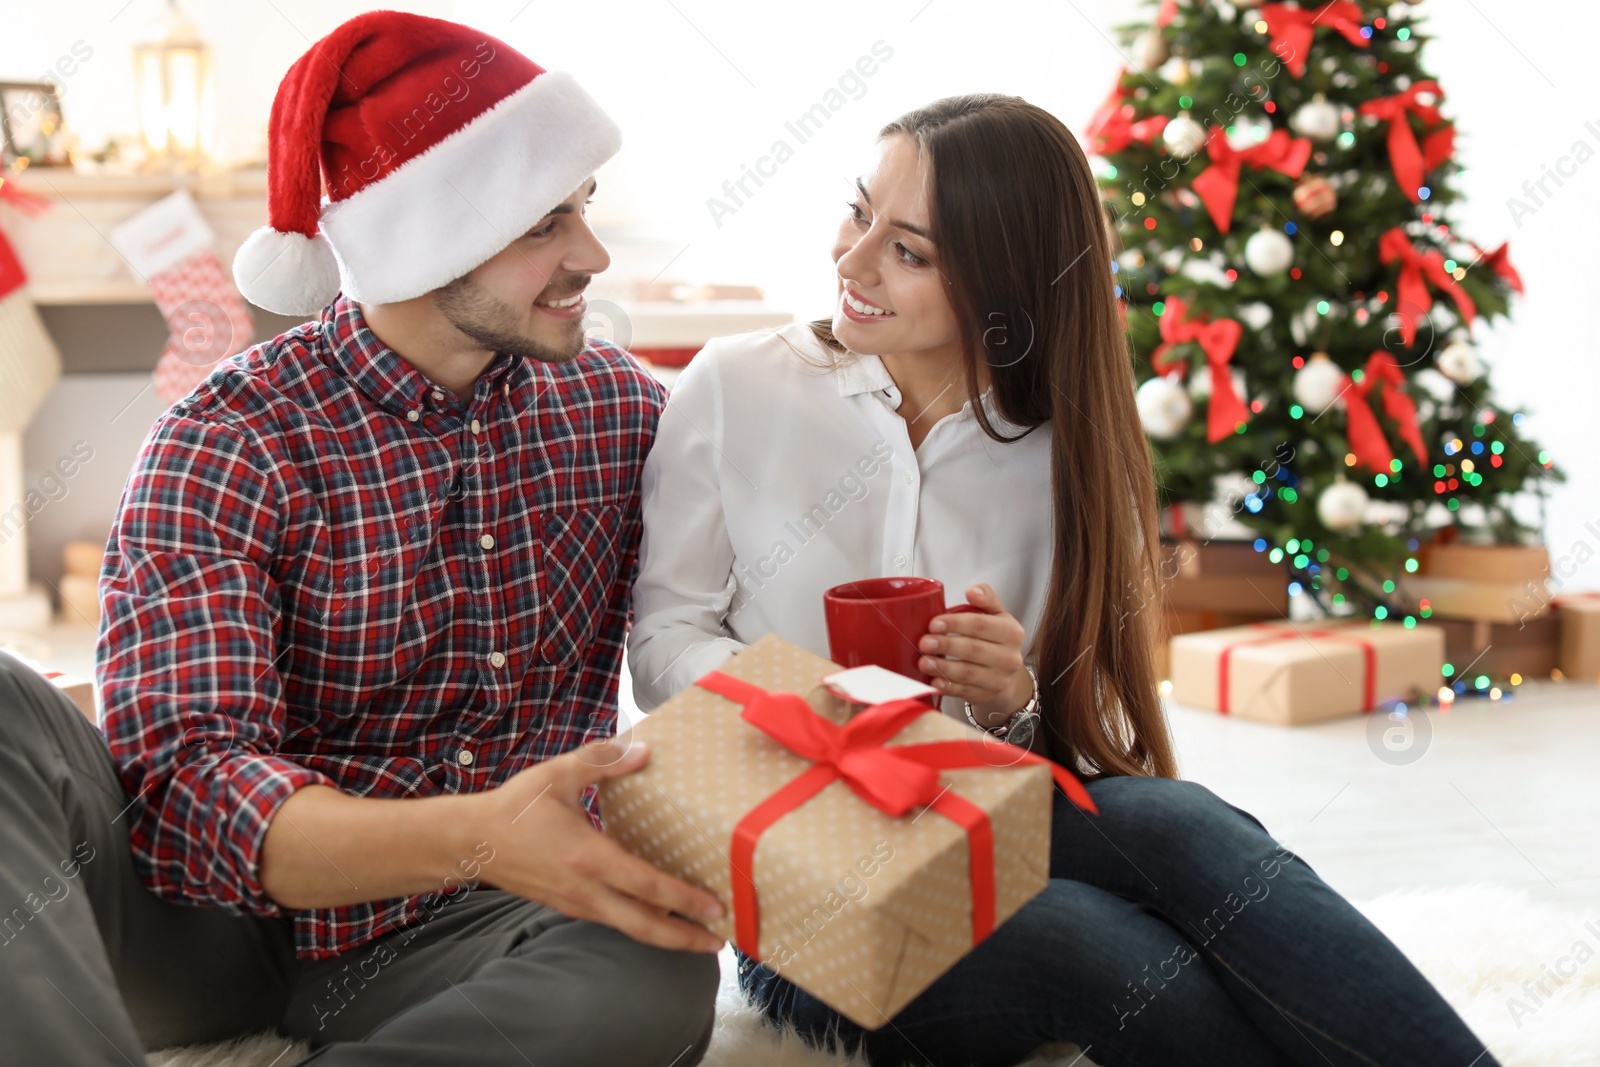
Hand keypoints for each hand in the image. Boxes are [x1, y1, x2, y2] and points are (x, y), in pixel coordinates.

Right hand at [469, 738, 726, 952]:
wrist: (472, 840)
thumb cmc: (515, 807)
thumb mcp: (558, 774)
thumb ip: (603, 759)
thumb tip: (644, 748)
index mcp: (587, 857)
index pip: (645, 885)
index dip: (683, 899)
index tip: (714, 906)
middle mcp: (585, 889)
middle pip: (643, 925)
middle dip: (683, 937)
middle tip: (719, 941)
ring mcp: (576, 903)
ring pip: (628, 927)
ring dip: (664, 934)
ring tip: (697, 934)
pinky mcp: (568, 906)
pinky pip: (613, 920)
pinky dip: (640, 924)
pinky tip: (657, 915)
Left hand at [917, 583, 1032, 726]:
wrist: (1005, 672)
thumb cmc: (994, 638)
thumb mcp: (995, 615)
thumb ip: (986, 598)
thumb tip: (972, 591)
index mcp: (1011, 632)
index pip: (982, 625)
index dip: (956, 624)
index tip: (934, 623)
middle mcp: (1009, 657)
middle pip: (974, 650)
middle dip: (946, 646)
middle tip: (924, 642)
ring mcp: (999, 679)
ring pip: (968, 673)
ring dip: (943, 667)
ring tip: (923, 661)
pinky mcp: (986, 696)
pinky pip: (964, 692)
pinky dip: (948, 687)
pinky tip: (934, 681)